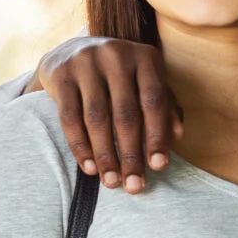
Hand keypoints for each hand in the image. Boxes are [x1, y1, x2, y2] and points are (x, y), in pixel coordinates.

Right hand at [34, 36, 180, 192]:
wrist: (72, 51)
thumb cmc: (121, 76)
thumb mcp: (146, 83)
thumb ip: (165, 106)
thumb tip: (177, 136)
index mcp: (145, 57)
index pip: (154, 101)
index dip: (157, 136)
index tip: (158, 167)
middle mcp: (116, 55)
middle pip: (126, 113)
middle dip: (130, 154)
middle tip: (134, 185)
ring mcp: (86, 62)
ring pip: (97, 118)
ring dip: (105, 155)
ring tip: (111, 181)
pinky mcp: (61, 74)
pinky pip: (70, 117)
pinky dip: (80, 146)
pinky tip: (89, 167)